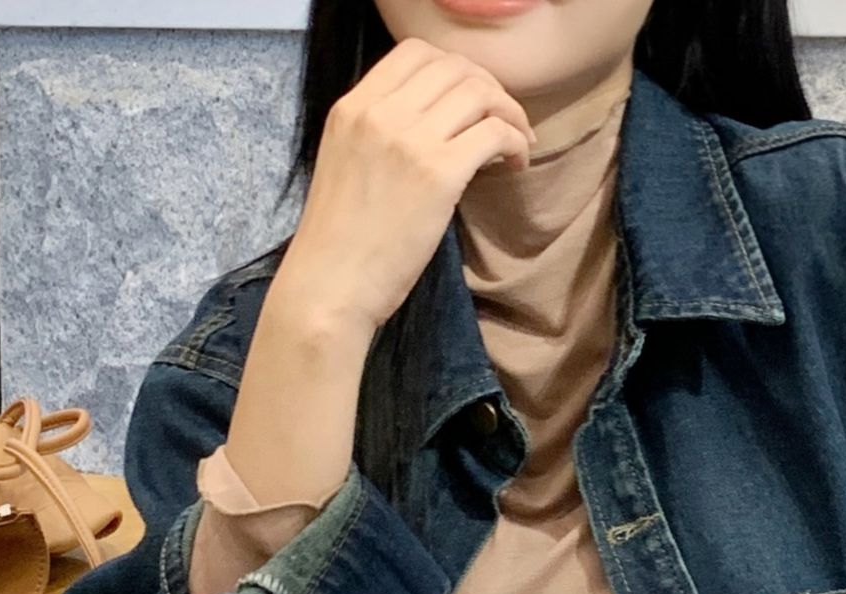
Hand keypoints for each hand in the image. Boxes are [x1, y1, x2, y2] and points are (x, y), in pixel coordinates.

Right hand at [272, 36, 535, 338]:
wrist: (329, 288)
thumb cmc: (338, 245)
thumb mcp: (346, 165)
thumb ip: (378, 135)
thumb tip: (431, 126)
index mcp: (353, 107)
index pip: (415, 52)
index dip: (454, 68)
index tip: (470, 99)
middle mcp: (380, 113)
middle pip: (454, 67)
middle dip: (489, 88)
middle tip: (503, 121)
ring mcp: (410, 141)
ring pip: (479, 93)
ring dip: (509, 114)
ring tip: (515, 144)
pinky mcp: (439, 175)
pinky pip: (494, 133)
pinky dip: (514, 142)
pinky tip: (514, 165)